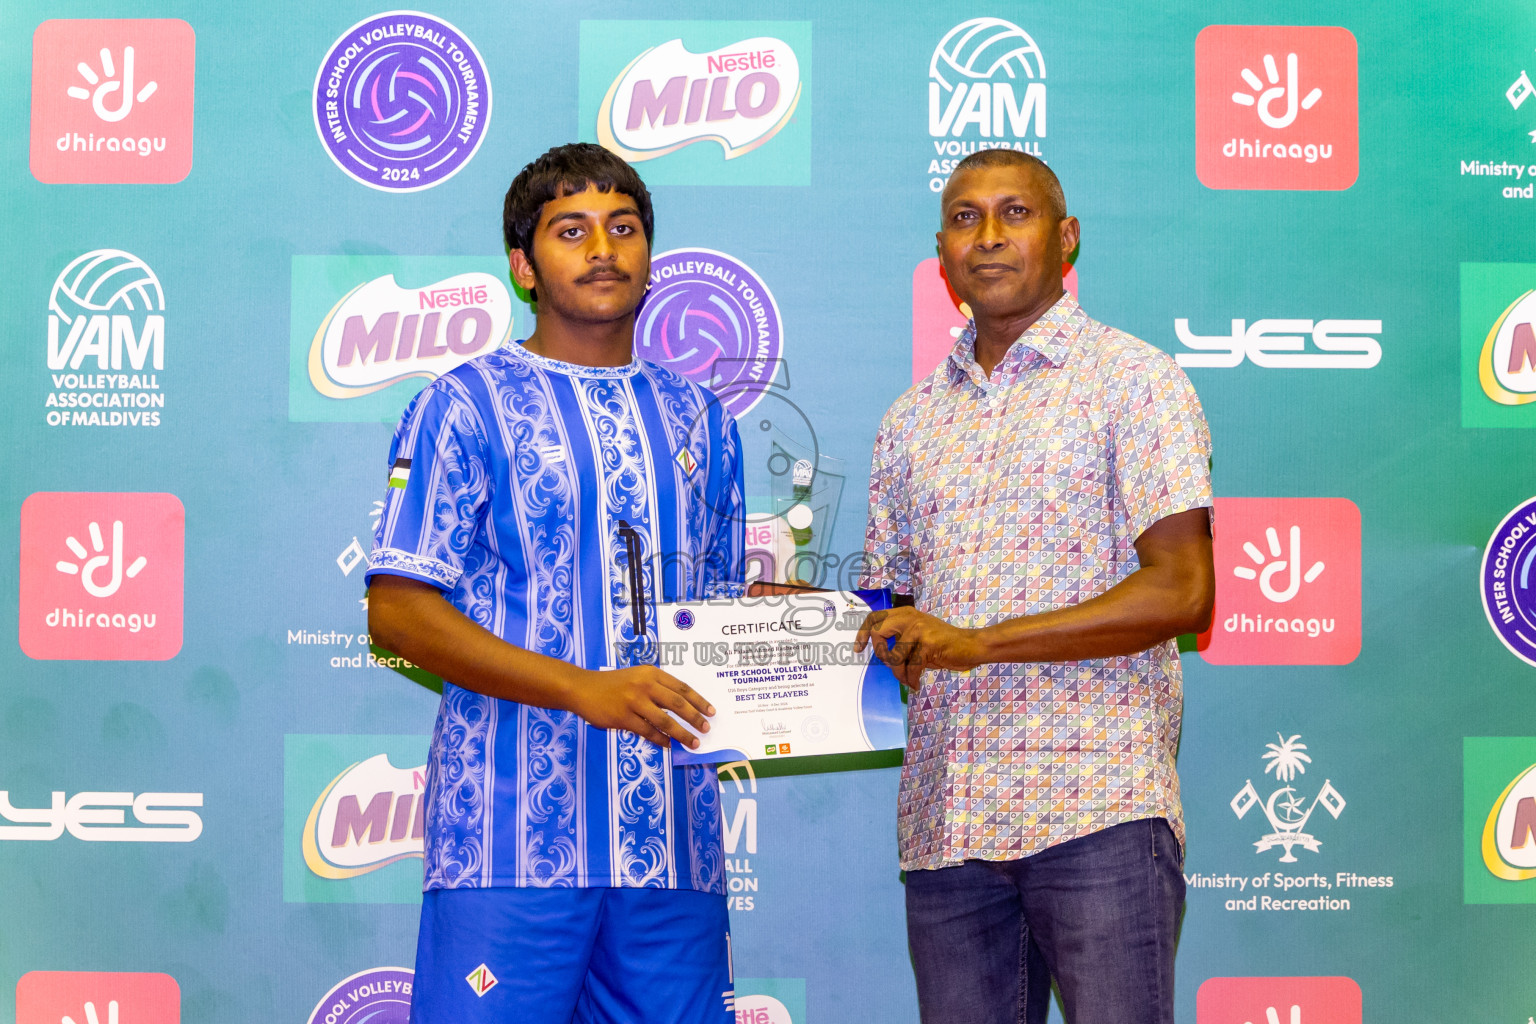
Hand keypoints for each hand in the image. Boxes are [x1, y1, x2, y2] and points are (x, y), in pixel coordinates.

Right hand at [569, 665, 715, 748]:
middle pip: (677, 704)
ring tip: (694, 742)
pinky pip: (647, 731)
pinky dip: (660, 739)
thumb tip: (682, 708)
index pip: (681, 688)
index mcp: (651, 673)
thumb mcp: (637, 677)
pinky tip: (669, 744)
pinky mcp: (623, 717)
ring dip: (682, 733)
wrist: (582, 688)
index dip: (699, 701)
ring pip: (665, 721)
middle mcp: (644, 685)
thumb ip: (657, 688)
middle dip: (695, 718)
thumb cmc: (613, 683)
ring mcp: (633, 701)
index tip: (711, 711)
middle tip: (706, 728)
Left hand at [854, 607, 985, 689]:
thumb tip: (879, 654)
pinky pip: (911, 667)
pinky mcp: (928, 643)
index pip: (875, 617)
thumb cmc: (943, 644)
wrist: (971, 646)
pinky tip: (916, 685)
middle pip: (878, 631)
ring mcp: (919, 629)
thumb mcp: (918, 637)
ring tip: (908, 680)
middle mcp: (910, 618)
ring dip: (900, 674)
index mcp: (905, 614)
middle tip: (890, 664)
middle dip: (879, 653)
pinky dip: (911, 680)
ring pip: (895, 657)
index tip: (857, 649)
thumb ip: (900, 639)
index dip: (862, 633)